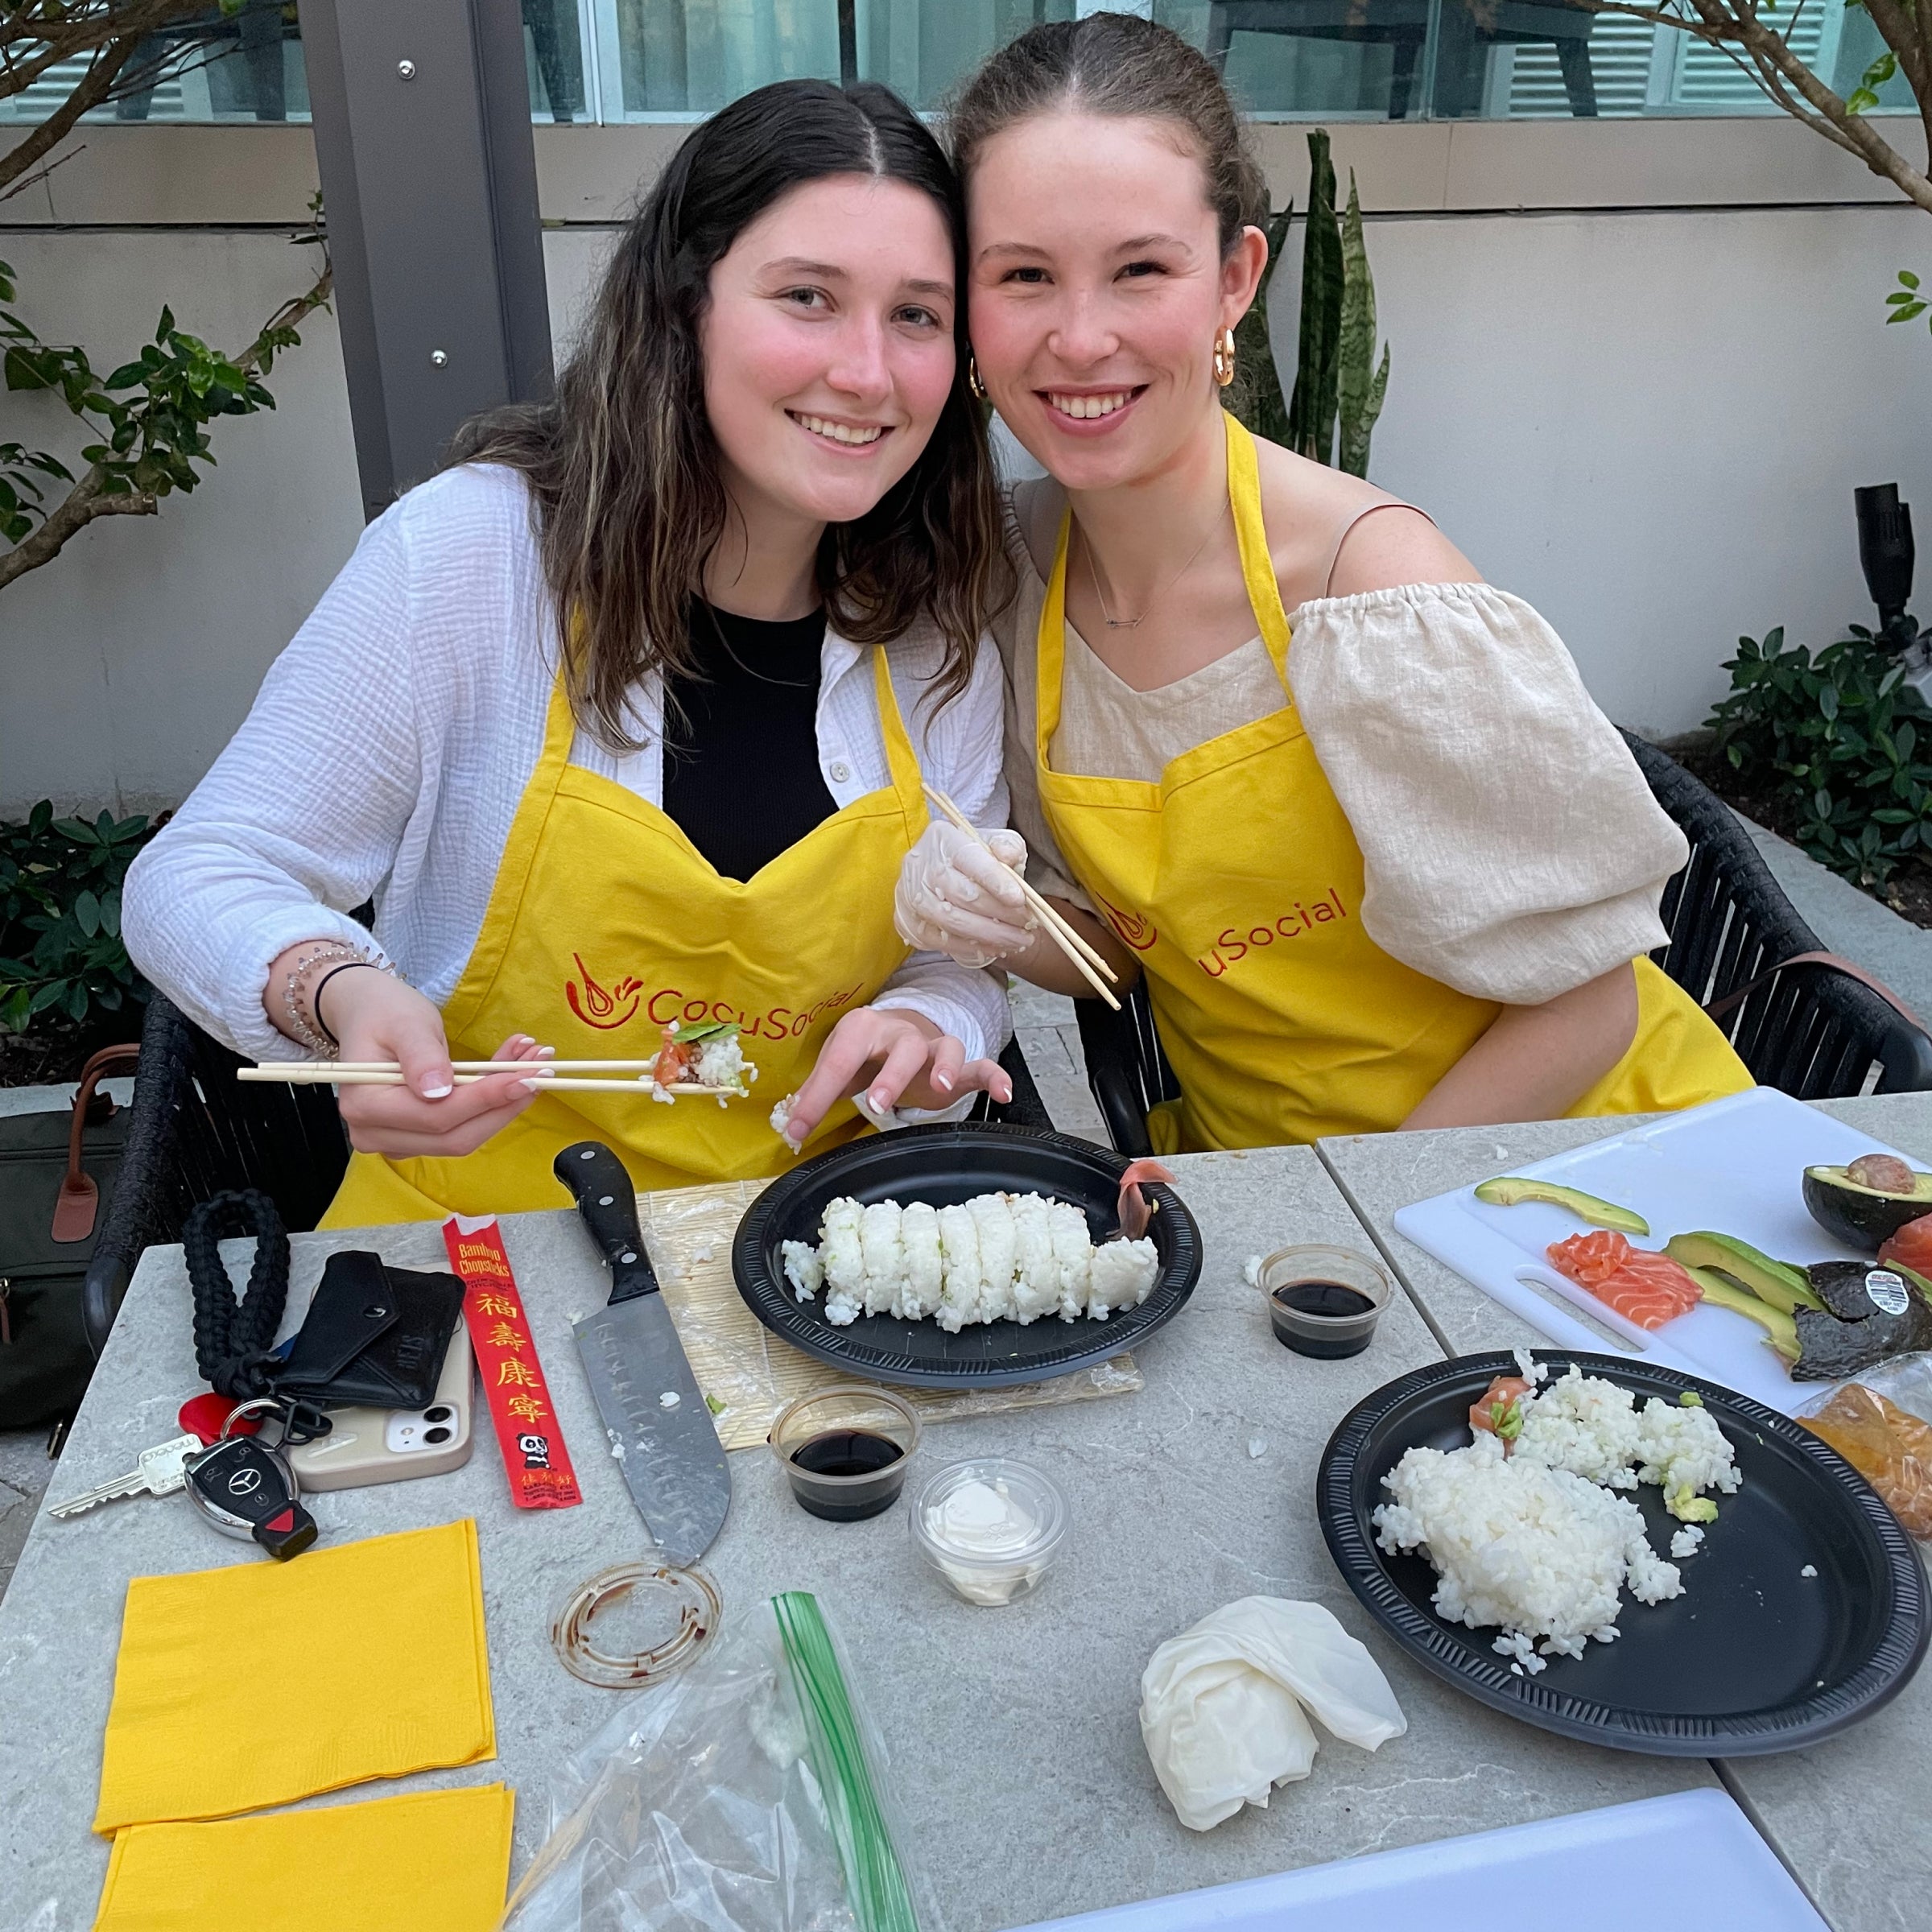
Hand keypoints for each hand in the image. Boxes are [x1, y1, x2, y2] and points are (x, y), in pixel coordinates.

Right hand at [319, 966, 550, 1157]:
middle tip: (542, 1068)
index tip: (529, 1076)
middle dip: (504, 1104)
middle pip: (455, 1136)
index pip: (436, 1116)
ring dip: (504, 1103)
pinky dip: (491, 1102)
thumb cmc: (383, 1013)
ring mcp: (396, 1141)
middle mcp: (375, 1133)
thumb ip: (421, 1056)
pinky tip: (514, 1071)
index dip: (486, 1099)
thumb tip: (438, 1092)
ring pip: (464, 1135)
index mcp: (365, 1107)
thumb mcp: (404, 1023)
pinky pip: (462, 1127)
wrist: (366, 1013)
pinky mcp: (416, 1137)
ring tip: (533, 1062)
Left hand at [779, 1006, 1011, 1148]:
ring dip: (943, 1066)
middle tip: (878, 1104)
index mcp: (861, 1029)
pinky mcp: (959, 1064)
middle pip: (900, 1048)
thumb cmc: (865, 1053)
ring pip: (943, 1048)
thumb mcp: (838, 1067)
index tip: (797, 1131)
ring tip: (941, 1089)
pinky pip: (981, 1066)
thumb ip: (815, 1093)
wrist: (902, 1027)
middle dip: (890, 1075)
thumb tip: (788, 1125)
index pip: (839, 1062)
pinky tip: (1004, 1094)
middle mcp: (899, 1032)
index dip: (817, 1097)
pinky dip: (994, 1076)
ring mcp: (932, 1046)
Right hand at [894, 820, 1033, 968]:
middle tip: (1028, 925)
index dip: (995, 880)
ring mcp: (910, 895)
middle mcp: (920, 866)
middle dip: (1000, 913)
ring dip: (990, 935)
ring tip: (1019, 940)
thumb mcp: (993, 843)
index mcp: (943, 839)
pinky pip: (941, 940)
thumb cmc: (972, 859)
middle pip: (962, 894)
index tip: (1019, 899)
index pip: (969, 858)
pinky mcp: (907, 921)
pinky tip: (996, 947)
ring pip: (952, 921)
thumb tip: (1009, 857)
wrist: (937, 873)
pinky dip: (971, 947)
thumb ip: (1007, 846)